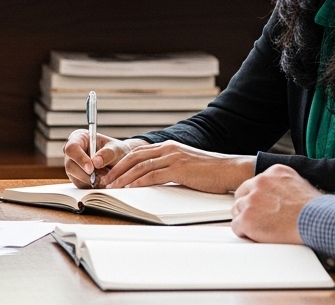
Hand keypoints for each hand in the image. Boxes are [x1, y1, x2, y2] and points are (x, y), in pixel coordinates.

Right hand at [63, 130, 128, 186]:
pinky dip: (92, 186)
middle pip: (70, 165)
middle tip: (103, 177)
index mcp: (79, 138)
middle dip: (86, 174)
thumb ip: (107, 153)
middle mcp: (72, 153)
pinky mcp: (76, 178)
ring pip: (75, 177)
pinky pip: (81, 185)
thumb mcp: (116, 149)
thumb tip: (96, 162)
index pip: (72, 148)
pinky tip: (102, 181)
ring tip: (106, 177)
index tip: (91, 168)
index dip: (80, 159)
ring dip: (91, 181)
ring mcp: (73, 166)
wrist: (120, 161)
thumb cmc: (116, 150)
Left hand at [99, 140, 254, 192]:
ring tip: (112, 187)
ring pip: (140, 166)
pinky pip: (152, 175)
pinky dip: (138, 182)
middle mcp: (168, 149)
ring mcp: (173, 158)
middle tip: (105, 180)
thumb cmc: (210, 172)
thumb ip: (170, 167)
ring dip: (123, 177)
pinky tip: (129, 189)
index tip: (110, 173)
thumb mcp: (186, 165)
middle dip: (117, 169)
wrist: (229, 170)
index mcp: (169, 147)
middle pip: (134, 157)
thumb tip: (154, 178)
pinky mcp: (179, 169)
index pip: (138, 152)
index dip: (122, 163)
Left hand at [230, 164, 321, 244]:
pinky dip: (245, 233)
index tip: (263, 205)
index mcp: (274, 172)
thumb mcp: (301, 185)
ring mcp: (252, 200)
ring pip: (238, 210)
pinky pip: (236, 226)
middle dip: (248, 206)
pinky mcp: (247, 218)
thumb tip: (281, 193)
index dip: (258, 197)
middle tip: (259, 218)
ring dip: (246, 219)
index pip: (255, 183)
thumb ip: (284, 186)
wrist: (317, 222)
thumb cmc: (315, 210)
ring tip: (261, 228)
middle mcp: (260, 182)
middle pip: (242, 194)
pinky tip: (257, 236)